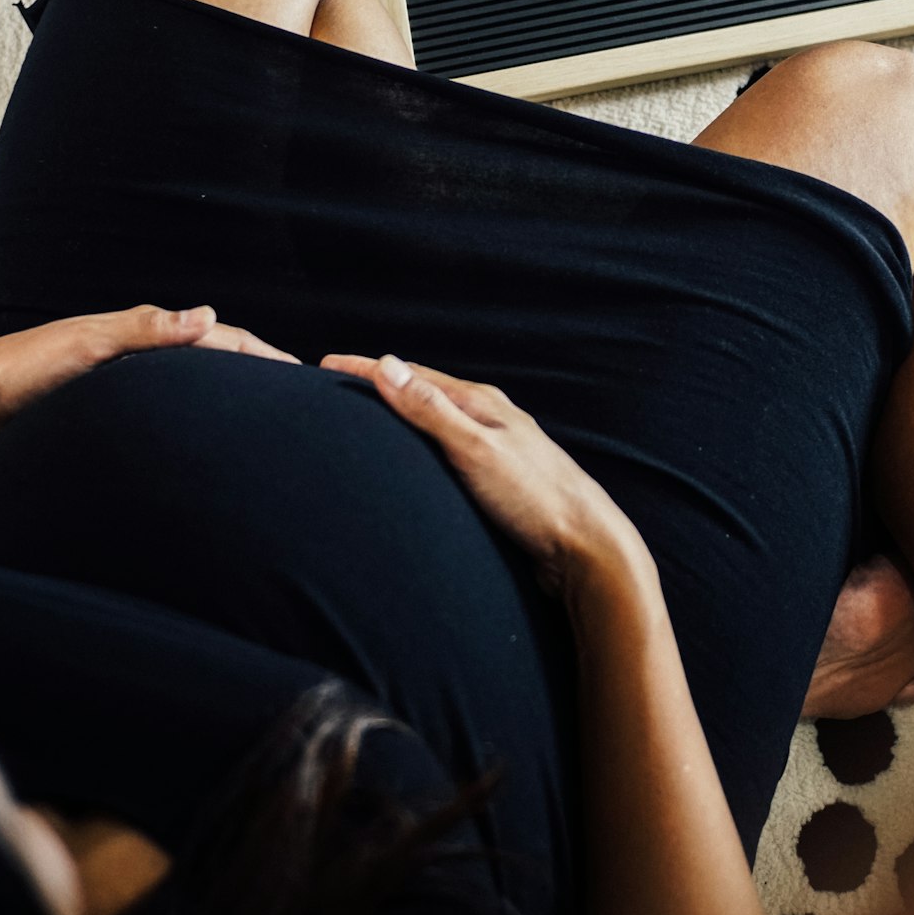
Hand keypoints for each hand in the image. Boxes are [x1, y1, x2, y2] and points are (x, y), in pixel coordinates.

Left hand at [0, 304, 298, 429]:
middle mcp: (141, 353)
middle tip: (303, 394)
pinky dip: (204, 414)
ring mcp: (129, 380)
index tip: (304, 372)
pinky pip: (176, 408)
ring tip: (270, 414)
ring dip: (234, 393)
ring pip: (198, 384)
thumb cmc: (21, 371)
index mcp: (142, 332)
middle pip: (215, 360)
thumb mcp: (87, 343)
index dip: (263, 355)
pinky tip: (209, 434)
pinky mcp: (114, 408)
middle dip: (259, 371)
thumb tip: (211, 317)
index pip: (221, 339)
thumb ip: (147, 329)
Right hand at [320, 351, 644, 597]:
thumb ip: (429, 409)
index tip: (325, 366)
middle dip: (382, 387)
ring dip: (403, 417)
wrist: (588, 548)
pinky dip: (421, 447)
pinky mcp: (500, 482)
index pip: (412, 376)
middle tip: (338, 388)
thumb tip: (386, 366)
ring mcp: (497, 449)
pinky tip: (414, 463)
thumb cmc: (535, 498)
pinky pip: (448, 453)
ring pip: (438, 424)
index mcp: (482, 403)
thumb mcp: (474, 449)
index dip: (368, 370)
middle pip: (425, 394)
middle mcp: (490, 419)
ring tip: (369, 420)